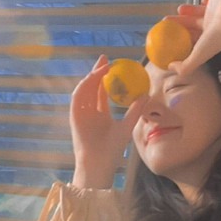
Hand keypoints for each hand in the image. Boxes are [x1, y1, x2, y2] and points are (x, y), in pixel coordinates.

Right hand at [70, 55, 147, 188]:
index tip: (114, 66)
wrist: (100, 162)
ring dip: (91, 76)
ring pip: (84, 90)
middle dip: (96, 72)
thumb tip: (146, 95)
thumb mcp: (127, 125)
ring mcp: (81, 113)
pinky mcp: (74, 116)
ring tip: (102, 66)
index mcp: (100, 114)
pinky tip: (93, 77)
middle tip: (105, 58)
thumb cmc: (113, 149)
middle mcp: (89, 112)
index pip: (102, 92)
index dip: (106, 79)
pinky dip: (84, 86)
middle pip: (91, 87)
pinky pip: (77, 97)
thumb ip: (135, 110)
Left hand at [165, 0, 220, 73]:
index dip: (181, 40)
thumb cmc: (217, 39)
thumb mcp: (198, 57)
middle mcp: (210, 28)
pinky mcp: (216, 1)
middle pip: (192, 26)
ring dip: (188, 12)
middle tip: (166, 23)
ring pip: (198, 13)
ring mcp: (214, 15)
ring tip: (179, 9)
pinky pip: (209, 1)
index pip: (192, 41)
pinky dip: (205, 1)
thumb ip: (184, 66)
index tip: (169, 39)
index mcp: (206, 41)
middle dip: (179, 25)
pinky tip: (201, 0)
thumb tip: (169, 67)